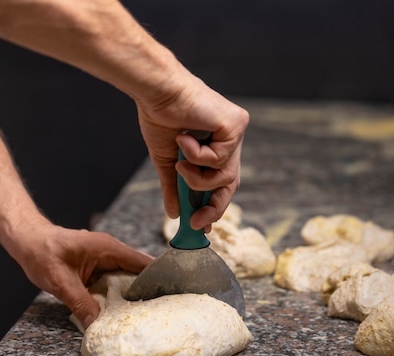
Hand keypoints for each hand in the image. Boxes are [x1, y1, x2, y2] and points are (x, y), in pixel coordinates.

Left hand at [11, 223, 151, 329]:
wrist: (26, 241)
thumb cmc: (42, 252)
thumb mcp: (60, 282)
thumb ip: (81, 303)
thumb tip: (96, 325)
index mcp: (108, 248)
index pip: (142, 262)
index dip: (157, 278)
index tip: (169, 296)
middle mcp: (110, 252)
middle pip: (138, 273)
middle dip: (146, 291)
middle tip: (157, 312)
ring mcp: (104, 260)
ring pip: (125, 279)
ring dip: (130, 295)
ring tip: (143, 315)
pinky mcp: (97, 267)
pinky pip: (113, 282)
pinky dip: (117, 295)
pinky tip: (119, 312)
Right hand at [135, 74, 248, 231]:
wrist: (157, 92)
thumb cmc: (160, 118)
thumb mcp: (167, 161)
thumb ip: (173, 187)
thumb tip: (174, 214)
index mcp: (217, 146)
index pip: (222, 182)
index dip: (214, 205)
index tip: (200, 224)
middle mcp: (231, 139)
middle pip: (230, 183)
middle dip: (213, 206)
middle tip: (196, 221)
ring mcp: (235, 132)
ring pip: (225, 176)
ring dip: (197, 178)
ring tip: (180, 164)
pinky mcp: (236, 125)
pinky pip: (219, 159)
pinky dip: (197, 156)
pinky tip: (184, 138)